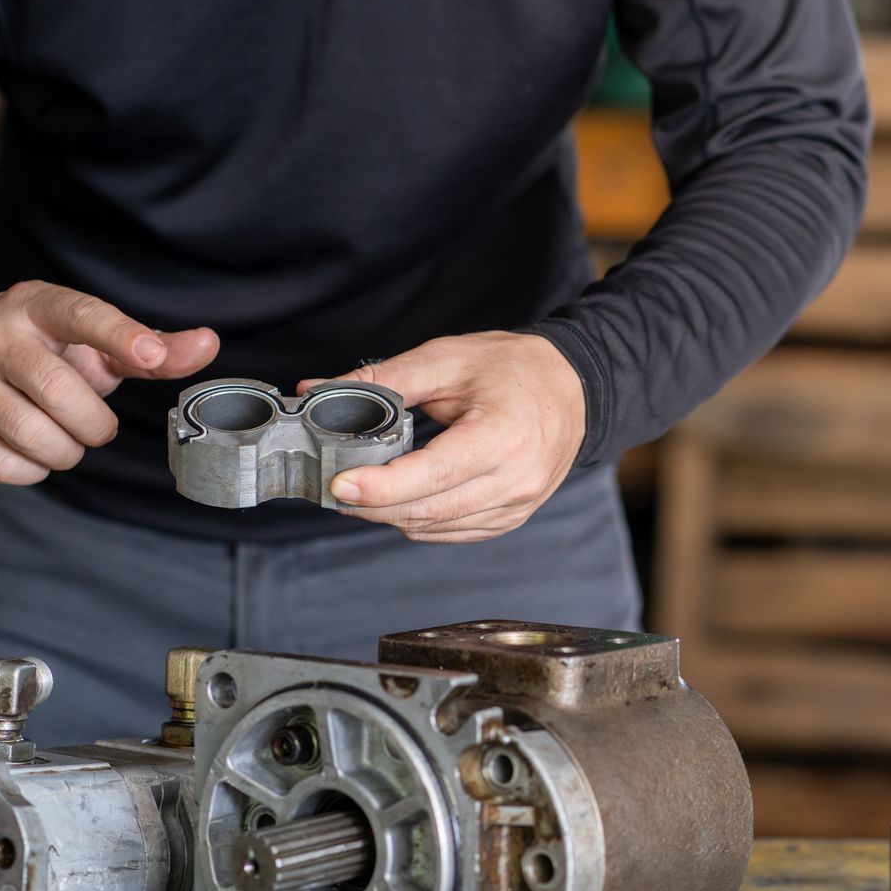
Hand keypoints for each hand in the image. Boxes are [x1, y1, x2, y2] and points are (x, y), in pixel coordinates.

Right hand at [0, 280, 218, 484]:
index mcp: (37, 305)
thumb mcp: (99, 344)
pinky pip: (6, 466)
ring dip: (66, 451)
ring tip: (66, 437)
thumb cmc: (52, 353)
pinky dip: (34, 470)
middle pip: (59, 392)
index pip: (81, 315)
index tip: (153, 356)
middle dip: (95, 424)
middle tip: (98, 426)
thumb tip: (209, 343)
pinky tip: (32, 449)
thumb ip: (155, 349)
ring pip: (32, 434)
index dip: (119, 336)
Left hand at [302, 331, 584, 543]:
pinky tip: (402, 497)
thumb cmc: (515, 368)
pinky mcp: (511, 519)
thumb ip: (384, 378)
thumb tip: (317, 389)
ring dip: (391, 514)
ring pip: (433, 527)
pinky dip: (418, 519)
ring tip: (360, 488)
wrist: (574, 388)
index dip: (380, 488)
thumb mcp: (448, 359)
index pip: (432, 476)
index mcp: (504, 437)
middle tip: (331, 484)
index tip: (338, 483)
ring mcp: (516, 506)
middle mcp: (515, 480)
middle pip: (426, 510)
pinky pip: (451, 532)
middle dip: (371, 504)